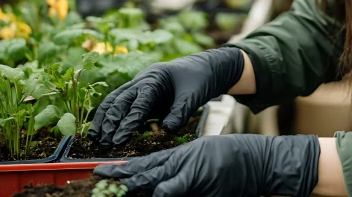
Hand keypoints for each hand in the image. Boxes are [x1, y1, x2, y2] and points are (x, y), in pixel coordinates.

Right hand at [88, 47, 244, 144]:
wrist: (205, 66)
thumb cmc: (199, 78)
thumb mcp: (194, 96)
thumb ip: (180, 112)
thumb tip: (167, 130)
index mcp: (155, 78)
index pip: (139, 102)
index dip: (128, 121)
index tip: (119, 139)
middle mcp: (143, 80)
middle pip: (120, 100)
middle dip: (111, 121)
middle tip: (104, 142)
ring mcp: (140, 86)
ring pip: (115, 100)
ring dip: (105, 118)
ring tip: (96, 138)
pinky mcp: (141, 93)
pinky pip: (122, 104)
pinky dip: (111, 116)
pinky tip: (104, 131)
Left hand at [94, 134, 319, 196]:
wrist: (255, 159)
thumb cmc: (230, 159)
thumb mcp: (200, 159)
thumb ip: (179, 173)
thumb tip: (159, 186)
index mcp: (176, 159)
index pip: (143, 165)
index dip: (122, 169)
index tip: (101, 172)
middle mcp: (178, 164)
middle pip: (143, 171)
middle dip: (120, 177)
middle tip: (97, 177)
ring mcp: (188, 171)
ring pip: (154, 178)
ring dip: (133, 183)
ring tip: (113, 184)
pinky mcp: (199, 179)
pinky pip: (178, 185)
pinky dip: (165, 188)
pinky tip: (154, 191)